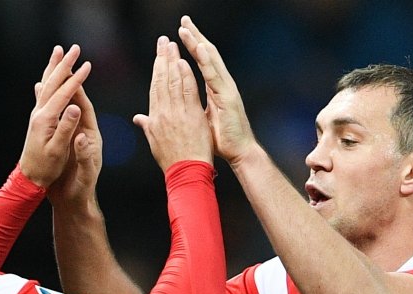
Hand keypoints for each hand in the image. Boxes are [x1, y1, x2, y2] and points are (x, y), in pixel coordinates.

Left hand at [19, 45, 91, 187]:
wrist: (28, 179)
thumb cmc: (46, 169)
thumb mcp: (58, 150)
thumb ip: (67, 127)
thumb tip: (75, 107)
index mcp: (46, 120)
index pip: (64, 94)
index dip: (77, 79)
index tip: (87, 65)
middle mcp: (39, 114)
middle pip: (52, 83)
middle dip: (64, 65)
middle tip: (73, 48)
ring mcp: (36, 116)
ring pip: (46, 85)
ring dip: (53, 67)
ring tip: (58, 52)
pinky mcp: (36, 121)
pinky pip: (42, 95)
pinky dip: (46, 82)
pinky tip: (44, 79)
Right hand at [47, 83, 102, 213]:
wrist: (73, 203)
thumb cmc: (81, 191)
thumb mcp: (85, 175)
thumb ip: (85, 156)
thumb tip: (81, 138)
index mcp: (91, 138)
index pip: (85, 110)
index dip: (79, 93)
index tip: (71, 75)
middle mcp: (83, 133)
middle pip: (77, 104)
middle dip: (70, 84)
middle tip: (62, 63)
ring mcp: (73, 136)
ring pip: (67, 109)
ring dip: (59, 91)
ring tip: (50, 72)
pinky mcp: (64, 141)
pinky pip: (57, 118)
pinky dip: (50, 105)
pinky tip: (40, 95)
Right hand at [133, 36, 212, 171]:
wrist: (186, 173)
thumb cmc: (173, 160)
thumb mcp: (155, 143)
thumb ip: (147, 126)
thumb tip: (138, 118)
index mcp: (154, 119)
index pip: (154, 89)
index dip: (156, 70)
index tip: (158, 56)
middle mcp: (163, 114)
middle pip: (161, 81)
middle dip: (162, 59)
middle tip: (163, 41)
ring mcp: (177, 114)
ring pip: (173, 82)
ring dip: (173, 61)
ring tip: (173, 45)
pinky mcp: (191, 116)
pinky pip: (187, 92)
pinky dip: (185, 76)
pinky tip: (184, 63)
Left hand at [178, 15, 255, 166]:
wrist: (238, 153)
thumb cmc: (220, 140)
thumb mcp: (198, 121)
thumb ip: (186, 110)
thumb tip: (174, 106)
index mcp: (213, 89)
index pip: (199, 64)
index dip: (190, 48)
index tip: (178, 35)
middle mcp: (221, 85)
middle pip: (207, 56)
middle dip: (195, 37)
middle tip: (183, 21)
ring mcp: (226, 89)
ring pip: (212, 61)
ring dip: (199, 43)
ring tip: (187, 29)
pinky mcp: (229, 97)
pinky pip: (216, 76)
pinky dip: (208, 61)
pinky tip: (201, 48)